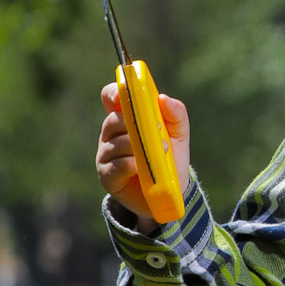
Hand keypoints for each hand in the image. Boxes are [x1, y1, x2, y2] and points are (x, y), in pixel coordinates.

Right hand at [96, 81, 190, 227]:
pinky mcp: (107, 175)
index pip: (110, 97)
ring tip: (160, 151)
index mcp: (125, 118)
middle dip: (136, 123)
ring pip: (116, 142)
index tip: (123, 95)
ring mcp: (106, 154)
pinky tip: (142, 167)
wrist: (169, 193)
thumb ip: (175, 114)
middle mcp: (111, 134)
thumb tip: (163, 98)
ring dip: (139, 146)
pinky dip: (131, 164)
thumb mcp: (178, 134)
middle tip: (158, 130)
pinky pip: (116, 165)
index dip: (114, 92)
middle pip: (114, 120)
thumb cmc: (170, 158)